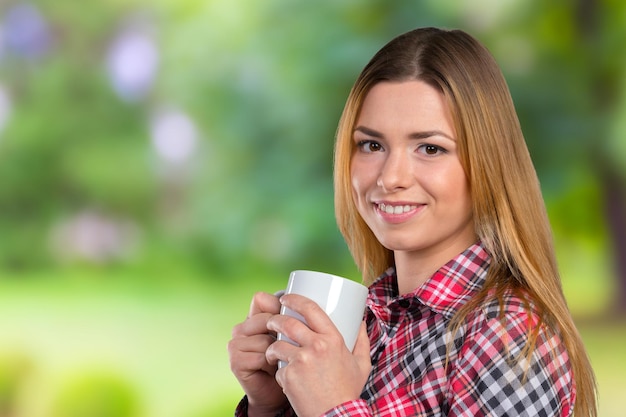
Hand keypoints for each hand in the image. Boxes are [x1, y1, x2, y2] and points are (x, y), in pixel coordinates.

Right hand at [228, 292, 288, 416]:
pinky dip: (273, 364)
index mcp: (253, 317)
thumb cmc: (289, 361)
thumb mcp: (292, 335)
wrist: (277, 393)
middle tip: (291, 347)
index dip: (279, 307)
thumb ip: (293, 317)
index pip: (261, 299)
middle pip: (266, 319)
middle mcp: (241, 328)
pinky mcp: (235, 361)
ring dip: (280, 351)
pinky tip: (274, 370)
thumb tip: (309, 297)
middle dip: (283, 333)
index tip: (294, 320)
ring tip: (282, 361)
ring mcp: (235, 344)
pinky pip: (261, 356)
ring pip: (266, 338)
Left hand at [265, 294, 370, 416]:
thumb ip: (362, 340)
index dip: (294, 299)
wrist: (337, 416)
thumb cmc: (348, 390)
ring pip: (277, 344)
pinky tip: (283, 376)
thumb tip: (362, 322)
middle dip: (275, 319)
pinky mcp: (289, 376)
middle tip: (271, 321)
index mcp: (333, 339)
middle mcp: (316, 346)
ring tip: (272, 351)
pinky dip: (278, 371)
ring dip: (271, 346)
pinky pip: (277, 367)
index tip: (285, 298)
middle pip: (287, 322)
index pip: (310, 309)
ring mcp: (301, 361)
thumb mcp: (361, 364)